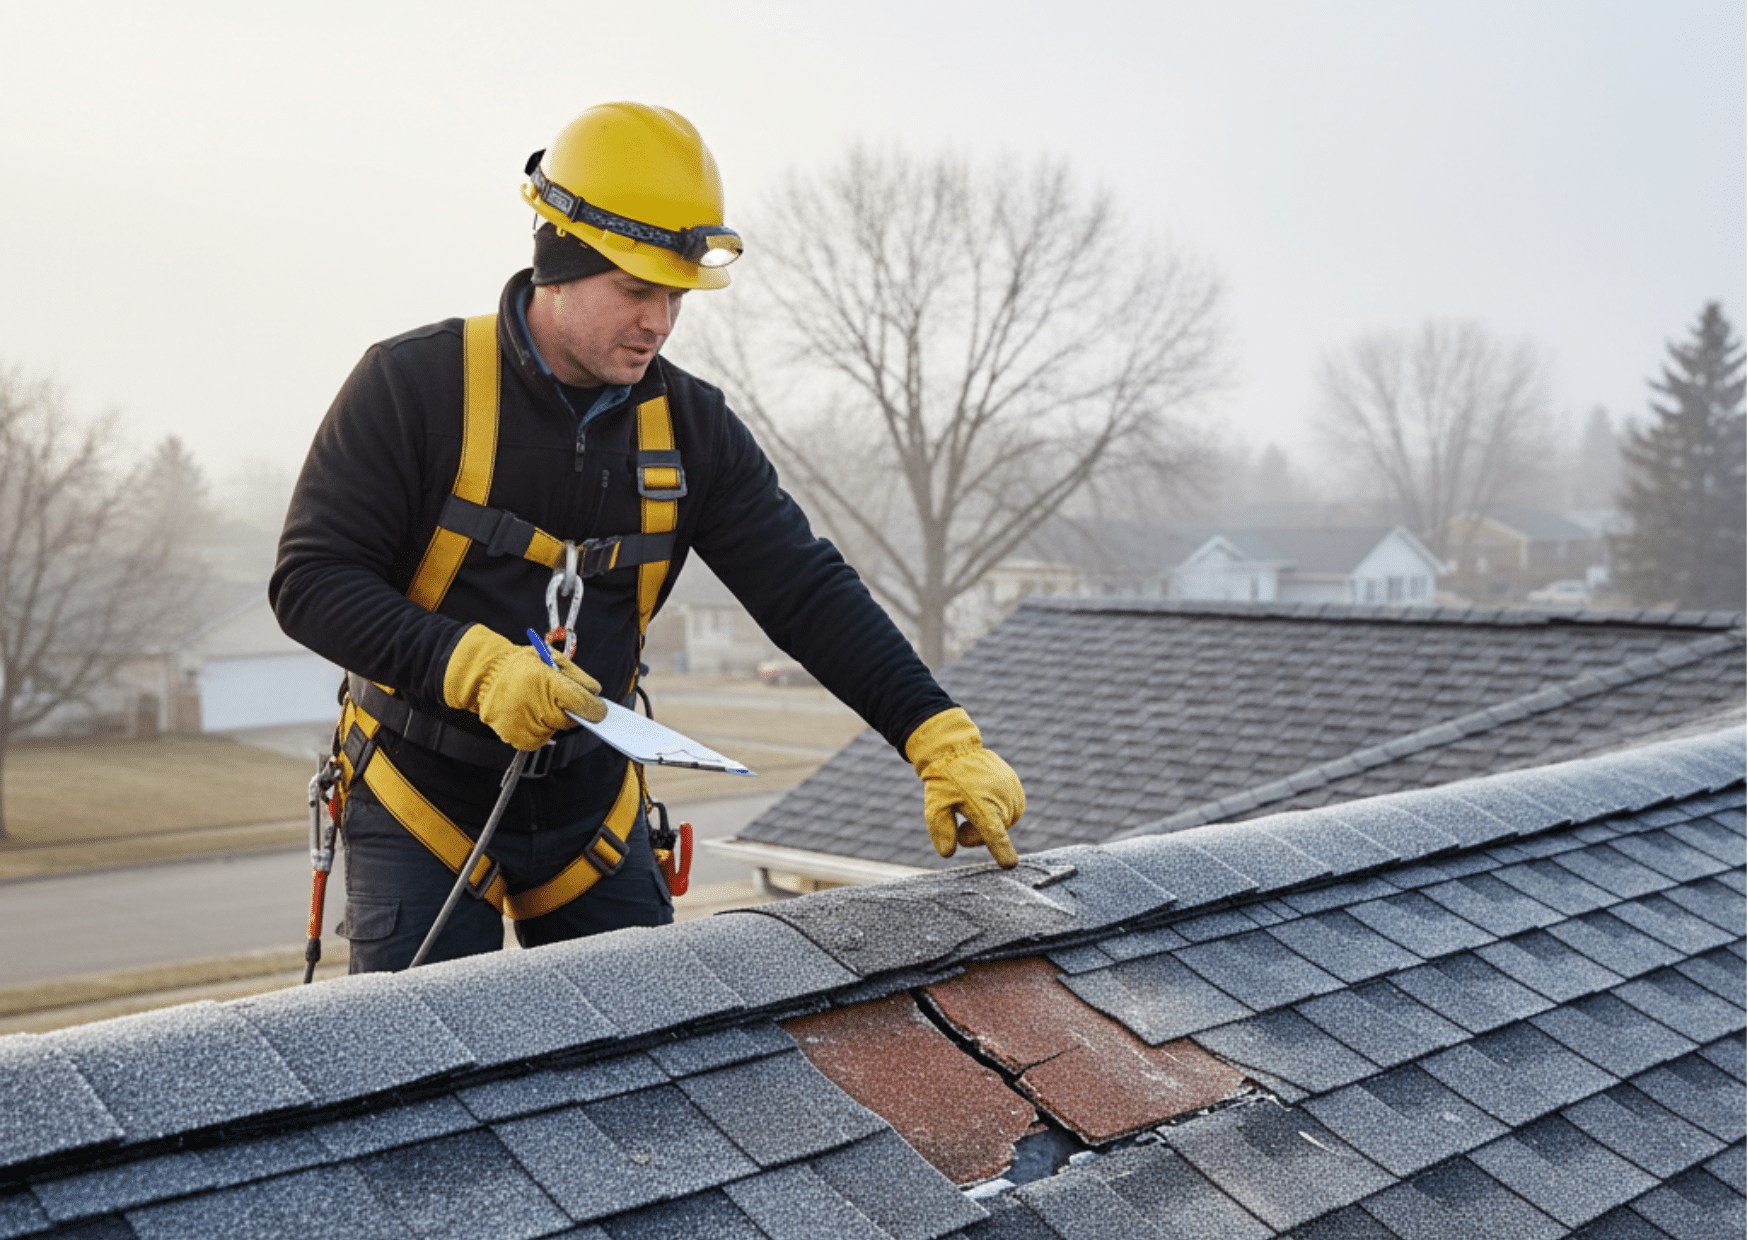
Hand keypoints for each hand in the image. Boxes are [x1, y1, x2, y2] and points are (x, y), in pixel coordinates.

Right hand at [443, 625, 606, 750]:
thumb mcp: (552, 658)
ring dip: (551, 720)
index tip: (600, 710)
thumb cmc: (519, 665)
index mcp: (550, 684)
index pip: (583, 704)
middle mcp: (539, 708)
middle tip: (554, 697)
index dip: (595, 708)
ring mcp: (528, 726)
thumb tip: (596, 693)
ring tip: (534, 701)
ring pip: (554, 730)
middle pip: (570, 720)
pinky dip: (538, 728)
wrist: (485, 675)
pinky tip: (527, 713)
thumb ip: (578, 677)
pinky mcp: (519, 739)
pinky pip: (539, 738)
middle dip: (569, 711)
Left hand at [905, 707, 1024, 868]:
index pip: (994, 836)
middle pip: (994, 835)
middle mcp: (1003, 801)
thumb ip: (941, 830)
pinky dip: (996, 808)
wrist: (956, 750)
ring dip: (988, 819)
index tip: (1010, 864)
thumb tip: (948, 852)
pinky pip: (1008, 810)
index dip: (1002, 852)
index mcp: (984, 807)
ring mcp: (1013, 793)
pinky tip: (982, 795)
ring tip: (972, 800)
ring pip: (1003, 823)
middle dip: (976, 832)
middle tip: (961, 813)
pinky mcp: (1017, 788)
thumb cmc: (944, 781)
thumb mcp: (935, 806)